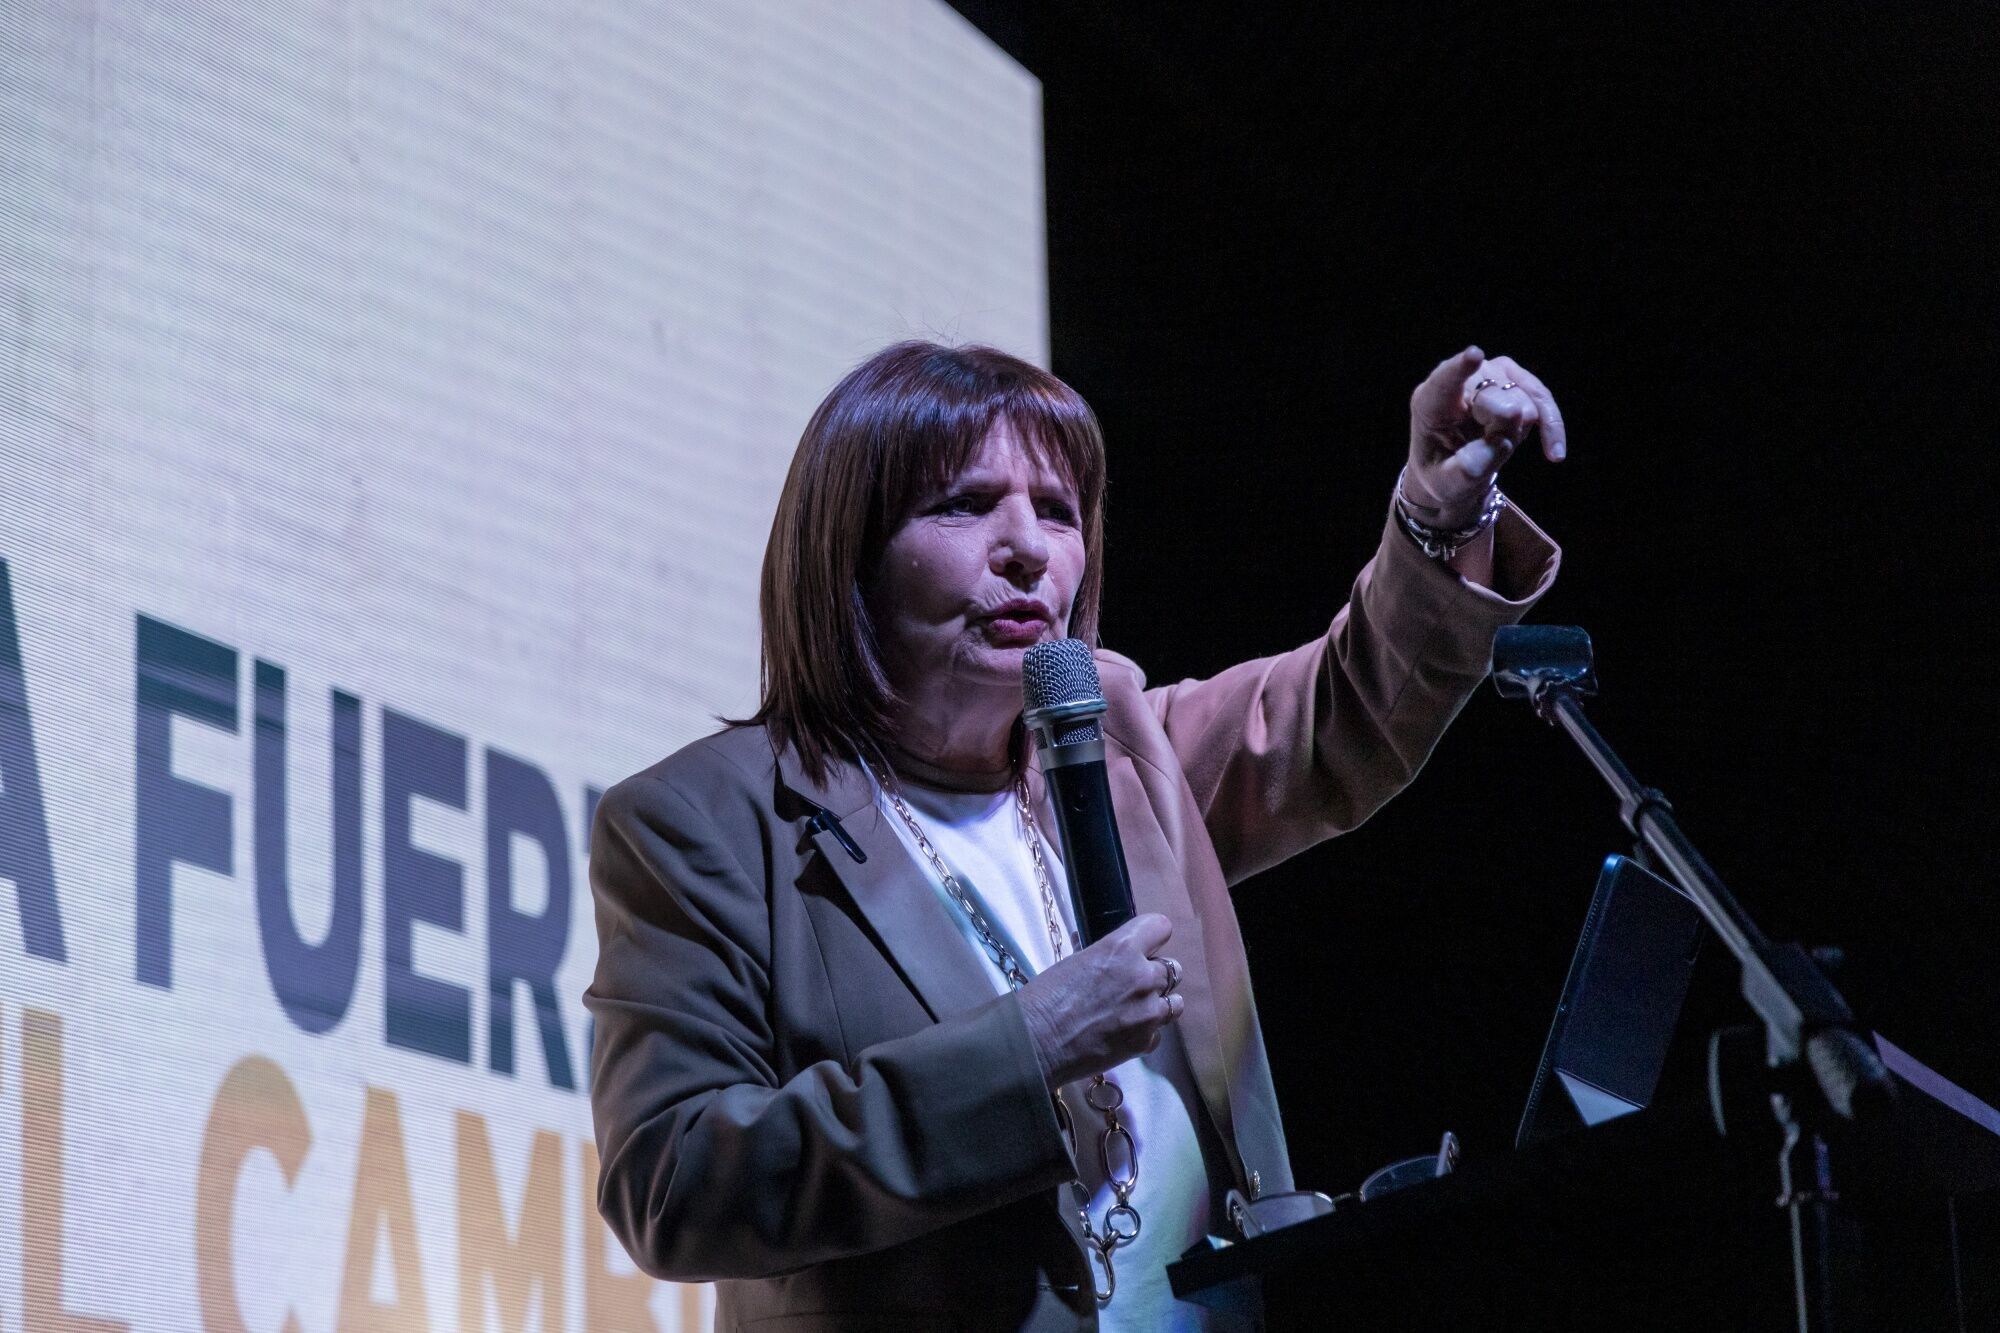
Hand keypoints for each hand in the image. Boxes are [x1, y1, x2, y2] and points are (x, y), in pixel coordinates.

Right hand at [1016, 913, 1183, 1089]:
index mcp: (1122, 948)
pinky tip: (1122, 1033)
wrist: (1034, 1043)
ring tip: (1133, 1010)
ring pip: (1174, 1002)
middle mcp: (1143, 977)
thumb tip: (1111, 954)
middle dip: (1153, 974)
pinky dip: (1145, 1032)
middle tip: (1130, 985)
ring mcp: (1148, 1012)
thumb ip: (1104, 956)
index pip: (1161, 927)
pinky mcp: (1145, 1042)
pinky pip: (1158, 1032)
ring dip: (1157, 1003)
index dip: (1152, 936)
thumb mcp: (1075, 962)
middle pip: (1171, 968)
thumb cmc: (1044, 999)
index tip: (1144, 945)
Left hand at [1405, 346, 1568, 528]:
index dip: (1461, 368)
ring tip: (1495, 447)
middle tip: (1483, 453)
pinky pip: (1543, 400)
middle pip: (1498, 399)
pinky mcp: (1515, 378)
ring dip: (1517, 434)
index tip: (1474, 355)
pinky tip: (1554, 453)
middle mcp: (1461, 380)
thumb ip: (1467, 469)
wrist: (1454, 468)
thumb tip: (1501, 441)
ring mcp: (1490, 373)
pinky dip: (1551, 427)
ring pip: (1524, 402)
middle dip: (1503, 431)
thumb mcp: (1446, 484)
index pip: (1445, 381)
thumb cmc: (1443, 474)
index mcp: (1431, 402)